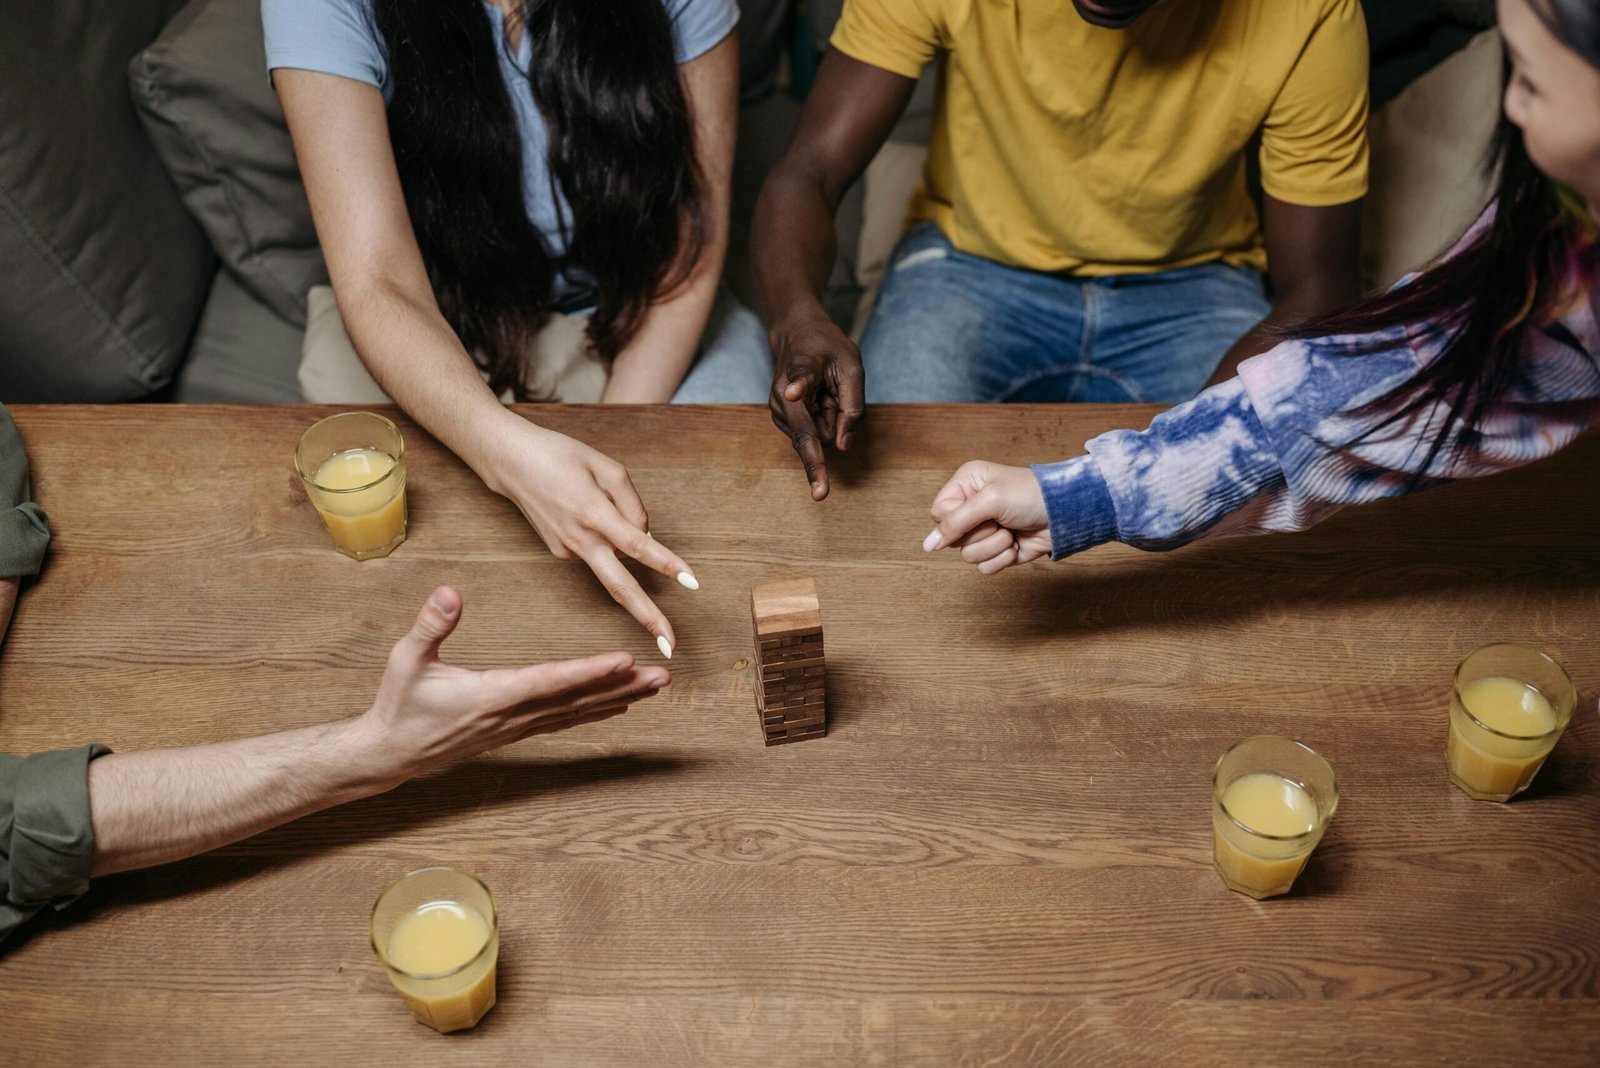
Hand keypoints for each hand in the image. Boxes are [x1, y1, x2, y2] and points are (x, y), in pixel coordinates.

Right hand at [357, 587, 669, 783]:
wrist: (391, 753)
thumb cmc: (400, 704)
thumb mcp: (406, 660)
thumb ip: (430, 626)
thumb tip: (449, 593)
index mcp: (492, 695)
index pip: (550, 680)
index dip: (589, 671)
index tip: (624, 660)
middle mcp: (513, 715)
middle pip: (578, 700)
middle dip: (623, 687)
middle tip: (662, 676)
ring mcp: (517, 727)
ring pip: (578, 712)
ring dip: (620, 699)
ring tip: (656, 687)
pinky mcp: (516, 730)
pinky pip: (566, 720)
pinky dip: (597, 711)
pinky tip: (622, 706)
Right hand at [485, 417, 697, 655]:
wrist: (510, 462)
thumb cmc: (560, 456)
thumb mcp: (606, 466)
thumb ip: (632, 503)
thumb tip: (644, 536)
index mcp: (592, 512)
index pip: (637, 544)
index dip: (666, 563)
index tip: (692, 582)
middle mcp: (579, 540)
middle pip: (619, 586)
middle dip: (647, 617)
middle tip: (671, 646)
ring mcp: (566, 551)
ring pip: (614, 560)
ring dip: (624, 545)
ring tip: (591, 495)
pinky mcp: (559, 554)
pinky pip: (599, 550)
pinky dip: (606, 537)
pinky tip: (584, 510)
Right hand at [768, 309, 865, 500]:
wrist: (796, 336)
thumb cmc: (827, 347)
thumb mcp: (852, 364)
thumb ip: (852, 405)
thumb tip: (842, 447)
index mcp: (800, 369)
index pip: (801, 382)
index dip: (799, 388)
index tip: (793, 392)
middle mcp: (782, 397)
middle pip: (809, 434)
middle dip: (823, 446)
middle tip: (825, 464)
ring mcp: (779, 412)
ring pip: (818, 436)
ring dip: (829, 419)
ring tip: (825, 392)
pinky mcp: (783, 422)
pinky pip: (815, 434)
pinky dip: (823, 420)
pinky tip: (817, 400)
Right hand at [924, 462, 1052, 574]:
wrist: (1067, 513)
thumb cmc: (1030, 495)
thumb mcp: (989, 501)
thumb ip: (954, 523)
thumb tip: (926, 546)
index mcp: (965, 486)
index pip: (939, 514)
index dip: (954, 521)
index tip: (977, 514)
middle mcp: (972, 508)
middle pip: (952, 538)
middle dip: (980, 534)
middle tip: (1000, 520)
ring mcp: (986, 531)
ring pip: (968, 556)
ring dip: (994, 546)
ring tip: (1011, 531)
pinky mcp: (998, 551)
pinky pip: (984, 567)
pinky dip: (1003, 559)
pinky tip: (1017, 544)